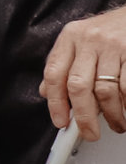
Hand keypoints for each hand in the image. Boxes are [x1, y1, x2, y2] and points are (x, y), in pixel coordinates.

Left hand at [43, 5, 125, 139]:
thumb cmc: (111, 30)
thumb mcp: (80, 40)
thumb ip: (64, 65)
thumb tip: (46, 93)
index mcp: (70, 38)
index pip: (54, 74)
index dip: (55, 102)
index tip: (60, 122)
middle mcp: (89, 40)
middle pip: (78, 86)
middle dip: (83, 116)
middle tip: (89, 132)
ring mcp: (113, 47)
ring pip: (106, 91)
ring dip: (111, 114)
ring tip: (116, 123)